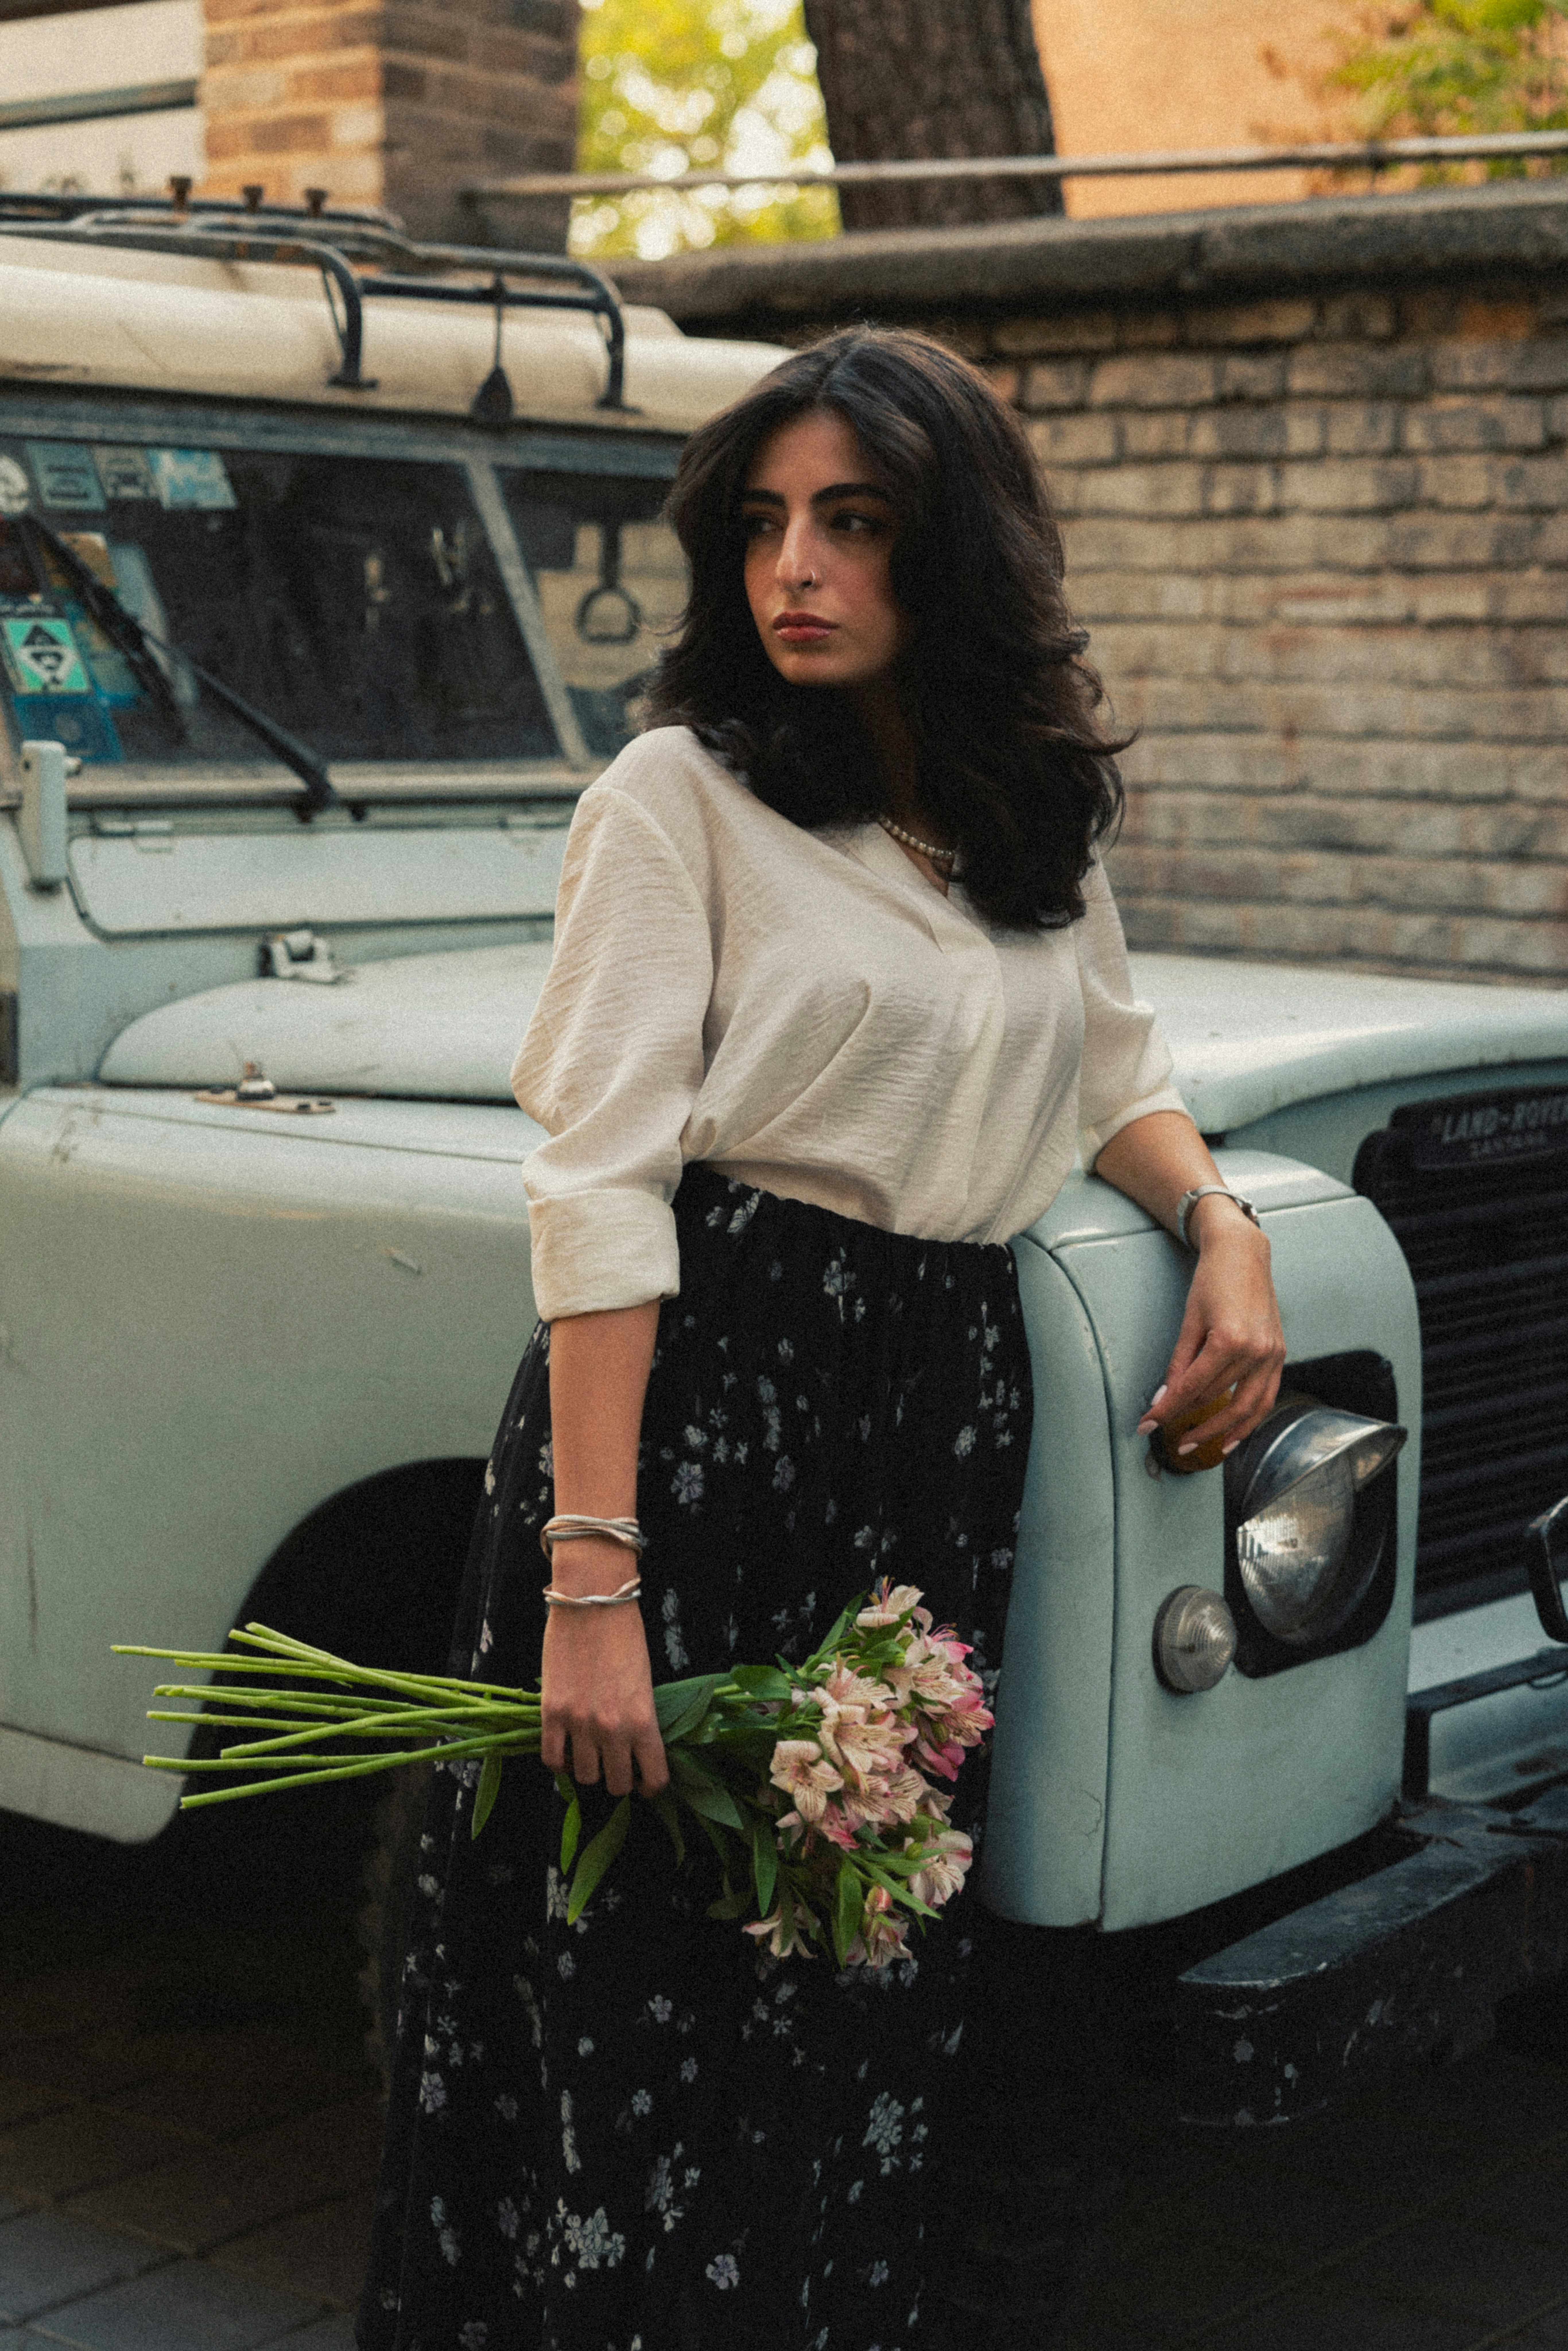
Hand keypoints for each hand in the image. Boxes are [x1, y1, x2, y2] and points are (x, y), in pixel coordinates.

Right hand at [540, 1539, 668, 1796]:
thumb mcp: (645, 1682)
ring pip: (585, 1777)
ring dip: (589, 1771)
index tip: (646, 1782)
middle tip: (616, 1766)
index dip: (651, 1786)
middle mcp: (612, 1729)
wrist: (592, 1602)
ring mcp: (579, 1723)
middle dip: (619, 1780)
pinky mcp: (551, 1713)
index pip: (654, 1777)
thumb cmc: (626, 1635)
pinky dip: (561, 1762)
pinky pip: (552, 1759)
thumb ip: (640, 1719)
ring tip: (590, 1754)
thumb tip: (635, 1750)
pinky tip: (567, 1751)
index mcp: (644, 1720)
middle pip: (616, 1785)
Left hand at [1137, 1200, 1285, 1458]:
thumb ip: (1179, 1363)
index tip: (1148, 1425)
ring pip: (1248, 1408)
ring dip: (1223, 1431)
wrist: (1243, 1254)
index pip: (1191, 1389)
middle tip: (1171, 1439)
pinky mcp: (1280, 1354)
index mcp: (1229, 1340)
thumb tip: (1164, 1398)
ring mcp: (1273, 1354)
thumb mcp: (1189, 1321)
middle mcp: (1256, 1351)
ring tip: (1201, 1446)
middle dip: (1190, 1422)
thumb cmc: (1213, 1280)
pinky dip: (1251, 1419)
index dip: (1167, 1411)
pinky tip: (1234, 1433)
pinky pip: (1267, 1397)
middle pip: (1217, 1399)